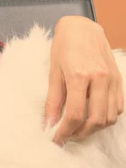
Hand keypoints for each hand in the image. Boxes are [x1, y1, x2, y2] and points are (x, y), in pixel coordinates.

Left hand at [44, 16, 123, 145]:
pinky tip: (92, 117)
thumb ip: (53, 100)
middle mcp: (100, 79)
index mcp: (79, 76)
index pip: (75, 115)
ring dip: (94, 129)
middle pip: (95, 120)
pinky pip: (118, 107)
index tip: (56, 139)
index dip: (65, 131)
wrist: (82, 28)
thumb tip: (49, 123)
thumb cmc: (63, 48)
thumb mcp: (53, 73)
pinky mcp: (119, 80)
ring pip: (110, 117)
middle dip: (80, 134)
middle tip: (67, 137)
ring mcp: (112, 80)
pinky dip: (107, 118)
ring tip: (78, 130)